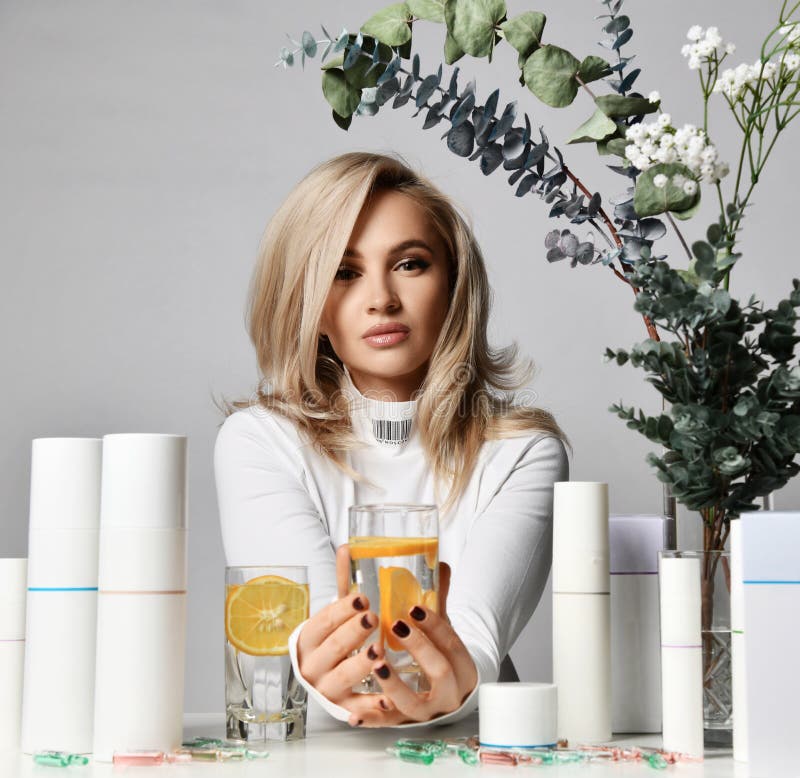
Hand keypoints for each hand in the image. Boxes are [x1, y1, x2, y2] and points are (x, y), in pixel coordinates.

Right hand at [295, 547, 394, 717]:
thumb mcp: (338, 613)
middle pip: (333, 647)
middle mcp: (313, 665)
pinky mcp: (344, 708)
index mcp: (309, 639)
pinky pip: (357, 708)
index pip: (322, 622)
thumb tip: (347, 546)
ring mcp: (327, 688)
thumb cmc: (336, 640)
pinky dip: (371, 706)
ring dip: (360, 665)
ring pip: (343, 677)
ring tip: (379, 653)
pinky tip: (388, 698)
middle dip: (352, 633)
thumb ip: (345, 583)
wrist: (325, 679)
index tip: (362, 598)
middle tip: (372, 618)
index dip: (341, 610)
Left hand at [352, 596, 477, 726]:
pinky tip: (354, 713)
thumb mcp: (443, 629)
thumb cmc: (440, 655)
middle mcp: (449, 693)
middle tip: (397, 627)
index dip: (435, 626)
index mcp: (463, 667)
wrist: (446, 692)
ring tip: (377, 665)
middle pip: (440, 672)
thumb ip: (439, 599)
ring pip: (413, 704)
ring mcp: (427, 711)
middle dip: (419, 649)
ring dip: (394, 686)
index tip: (414, 609)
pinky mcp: (404, 722)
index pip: (453, 644)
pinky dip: (371, 719)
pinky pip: (388, 724)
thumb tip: (439, 564)